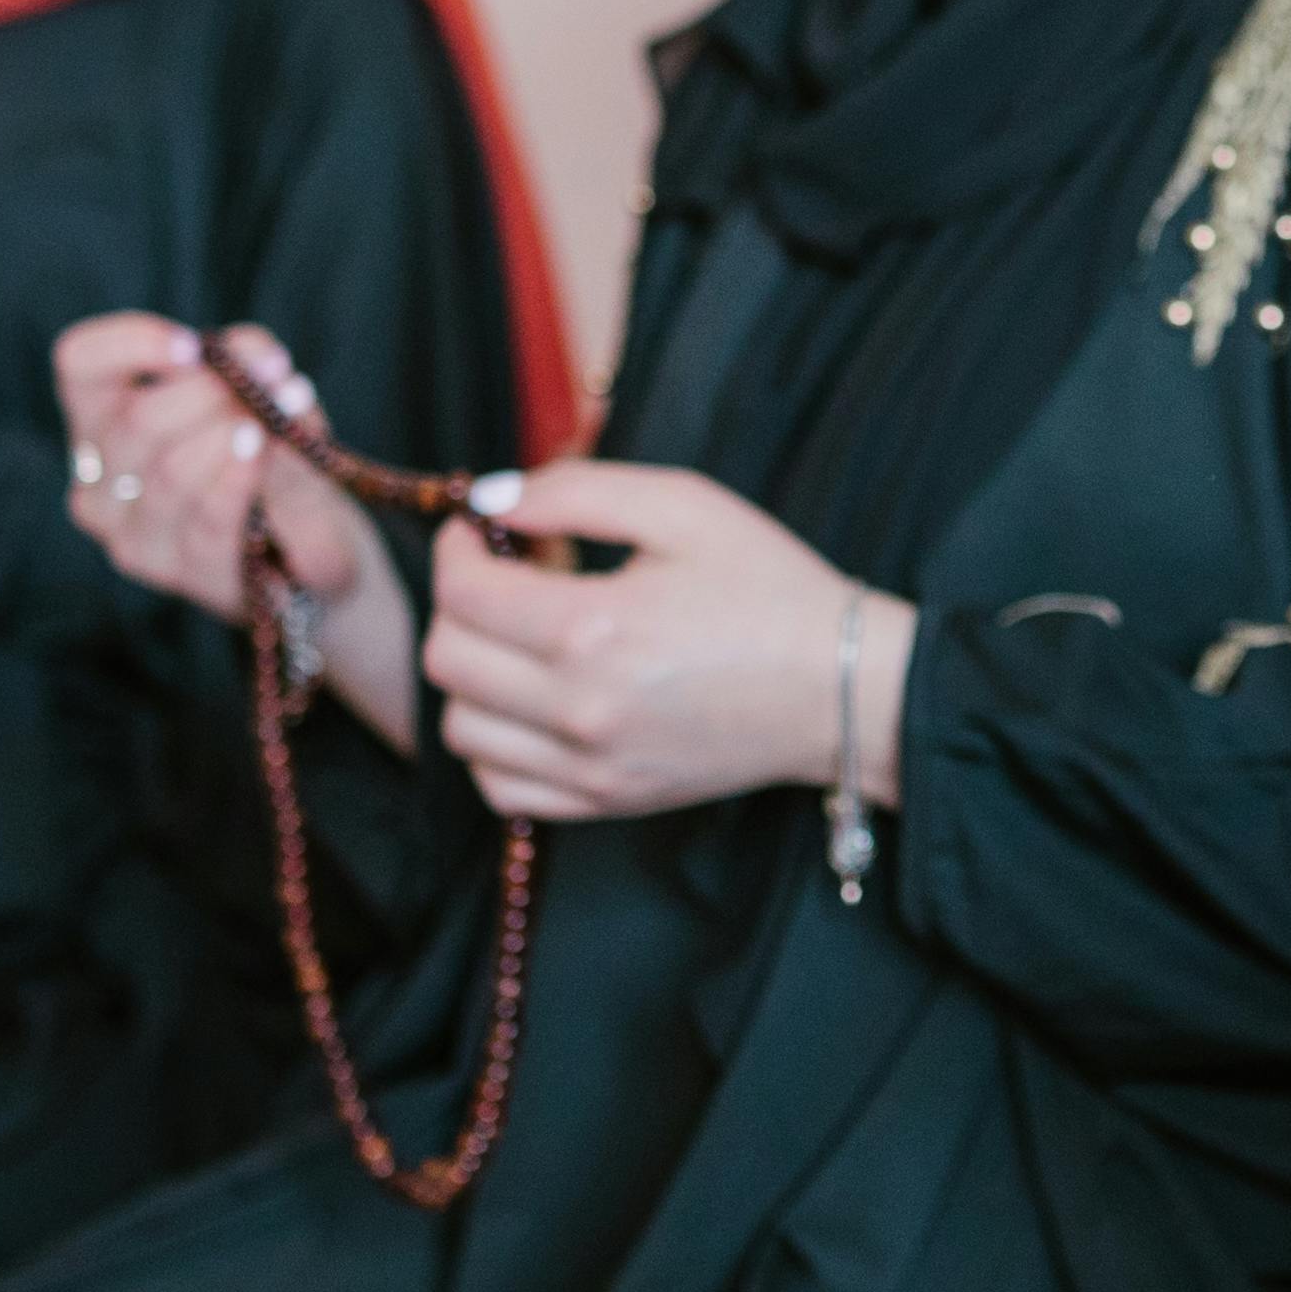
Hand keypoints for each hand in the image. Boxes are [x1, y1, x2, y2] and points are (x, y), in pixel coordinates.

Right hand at [52, 312, 419, 750]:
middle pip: (137, 421)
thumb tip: (249, 353)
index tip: (195, 346)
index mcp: (101, 419)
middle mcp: (99, 480)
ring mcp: (131, 535)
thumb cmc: (279, 461)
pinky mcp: (176, 575)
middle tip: (274, 376)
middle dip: (212, 393)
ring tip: (288, 411)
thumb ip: (258, 366)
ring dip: (233, 435)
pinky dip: (241, 483)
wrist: (318, 552)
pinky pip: (205, 522)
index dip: (130, 344)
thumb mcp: (272, 399)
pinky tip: (267, 455)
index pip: (80, 364)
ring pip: (169, 473)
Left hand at [421, 457, 909, 826]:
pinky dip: (495, 746)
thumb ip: (577, 490)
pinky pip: (500, 787)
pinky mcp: (606, 801)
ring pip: (461, 730)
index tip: (481, 533)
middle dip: (460, 607)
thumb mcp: (683, 506)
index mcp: (594, 628)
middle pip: (448, 660)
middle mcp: (579, 708)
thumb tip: (491, 499)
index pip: (462, 593)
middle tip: (508, 580)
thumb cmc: (769, 588)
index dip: (457, 549)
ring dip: (472, 677)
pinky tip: (533, 705)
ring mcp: (591, 766)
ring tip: (523, 644)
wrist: (842, 689)